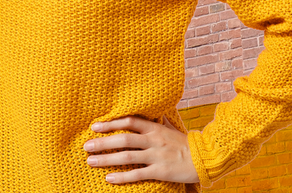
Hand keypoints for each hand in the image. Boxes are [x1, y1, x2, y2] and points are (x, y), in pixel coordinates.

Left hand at [83, 116, 198, 184]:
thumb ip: (155, 121)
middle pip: (123, 139)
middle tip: (86, 145)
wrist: (205, 158)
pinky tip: (109, 178)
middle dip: (103, 142)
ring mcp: (156, 156)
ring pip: (127, 156)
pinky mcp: (160, 171)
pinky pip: (137, 174)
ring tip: (91, 161)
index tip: (94, 126)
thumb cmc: (185, 143)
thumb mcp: (169, 128)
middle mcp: (153, 140)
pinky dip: (122, 177)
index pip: (128, 121)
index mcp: (154, 128)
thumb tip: (146, 112)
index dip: (110, 123)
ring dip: (107, 159)